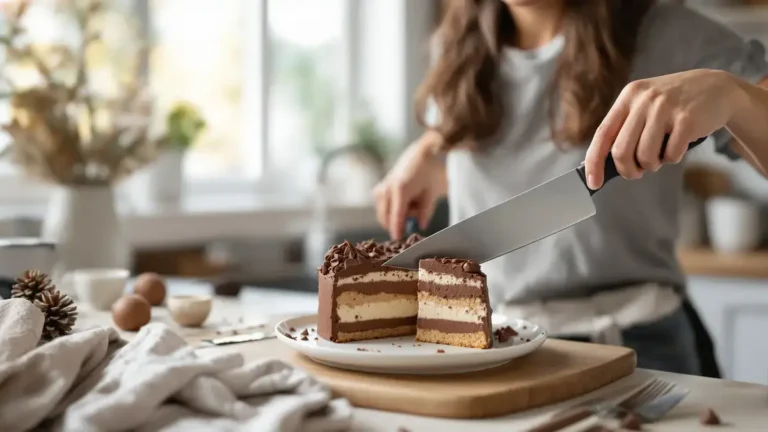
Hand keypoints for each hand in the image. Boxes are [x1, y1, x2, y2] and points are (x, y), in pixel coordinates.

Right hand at [374, 133, 446, 239]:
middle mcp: (388, 188)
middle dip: (397, 223)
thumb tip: (420, 226)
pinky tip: (406, 201)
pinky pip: (383, 204)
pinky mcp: (382, 186)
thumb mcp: (433, 193)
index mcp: (401, 189)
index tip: (398, 241)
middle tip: (415, 218)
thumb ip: (425, 212)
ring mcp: (383, 186)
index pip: (396, 217)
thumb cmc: (432, 171)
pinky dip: (392, 208)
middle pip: (386, 216)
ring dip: (395, 215)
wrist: (425, 152)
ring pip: (383, 212)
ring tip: (413, 205)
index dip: (397, 230)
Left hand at [584, 69, 742, 188]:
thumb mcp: (645, 104)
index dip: (594, 162)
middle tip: (638, 172)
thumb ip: (626, 127)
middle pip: (621, 151)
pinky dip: (673, 159)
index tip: (593, 182)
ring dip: (652, 165)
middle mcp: (644, 99)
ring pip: (645, 157)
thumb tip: (603, 163)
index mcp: (628, 96)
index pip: (602, 134)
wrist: (717, 87)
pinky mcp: (687, 119)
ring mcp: (665, 108)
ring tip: (661, 155)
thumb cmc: (674, 104)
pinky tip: (679, 146)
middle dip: (628, 170)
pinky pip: (671, 155)